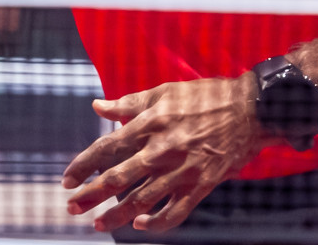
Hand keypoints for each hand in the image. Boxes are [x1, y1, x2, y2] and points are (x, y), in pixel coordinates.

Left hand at [62, 76, 270, 233]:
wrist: (249, 109)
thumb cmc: (204, 96)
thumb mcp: (163, 92)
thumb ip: (128, 103)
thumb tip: (98, 106)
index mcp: (149, 124)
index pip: (106, 148)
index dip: (83, 165)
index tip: (68, 178)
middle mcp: (161, 150)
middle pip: (118, 178)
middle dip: (91, 195)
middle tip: (72, 207)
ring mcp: (182, 170)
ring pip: (142, 199)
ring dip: (117, 215)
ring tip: (97, 223)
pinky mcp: (201, 184)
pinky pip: (176, 211)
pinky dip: (157, 222)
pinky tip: (141, 224)